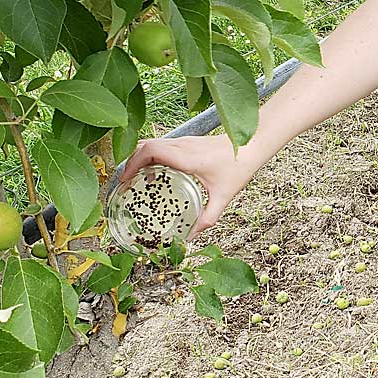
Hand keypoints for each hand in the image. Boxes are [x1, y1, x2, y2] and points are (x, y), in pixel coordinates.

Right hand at [117, 134, 252, 234]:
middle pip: (145, 145)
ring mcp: (185, 140)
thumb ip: (207, 218)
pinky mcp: (188, 141)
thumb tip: (191, 237)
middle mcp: (183, 145)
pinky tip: (155, 175)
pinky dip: (151, 156)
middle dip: (130, 162)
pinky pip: (162, 144)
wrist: (254, 143)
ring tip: (135, 180)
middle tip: (124, 183)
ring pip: (152, 143)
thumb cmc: (240, 166)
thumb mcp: (223, 196)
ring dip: (140, 158)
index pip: (150, 151)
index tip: (124, 180)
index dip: (132, 164)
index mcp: (188, 157)